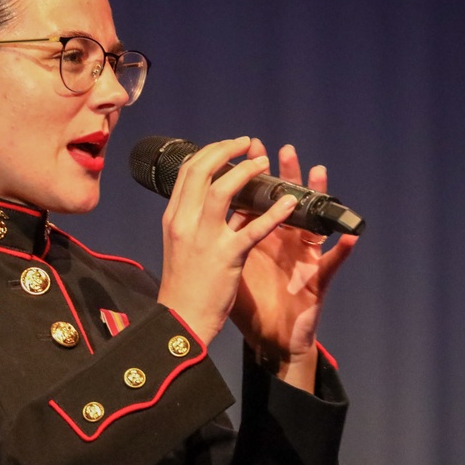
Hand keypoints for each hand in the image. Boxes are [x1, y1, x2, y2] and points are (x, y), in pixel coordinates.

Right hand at [156, 137, 299, 345]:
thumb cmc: (183, 285)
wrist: (181, 320)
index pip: (187, 172)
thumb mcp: (181, 245)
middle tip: (246, 144)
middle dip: (226, 151)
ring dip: (246, 171)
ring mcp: (205, 239)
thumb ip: (197, 220)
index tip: (228, 146)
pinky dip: (274, 212)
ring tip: (264, 163)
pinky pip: (253, 228)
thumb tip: (219, 198)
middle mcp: (185, 223)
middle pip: (202, 171)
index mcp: (174, 218)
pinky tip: (289, 202)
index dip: (210, 152)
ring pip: (223, 190)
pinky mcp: (227, 257)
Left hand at [229, 141, 357, 390]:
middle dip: (285, 174)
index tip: (239, 149)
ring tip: (318, 172)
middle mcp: (285, 243)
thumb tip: (195, 216)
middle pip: (287, 202)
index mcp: (260, 239)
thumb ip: (222, 241)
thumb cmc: (251, 307)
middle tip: (282, 150)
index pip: (256, 199)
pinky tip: (351, 235)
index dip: (248, 175)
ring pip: (313, 221)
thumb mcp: (231, 268)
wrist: (270, 341)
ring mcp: (303, 259)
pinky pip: (334, 263)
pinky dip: (343, 249)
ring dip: (317, 196)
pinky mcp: (317, 280)